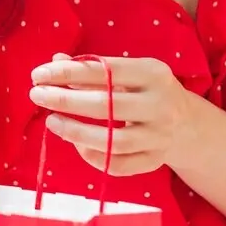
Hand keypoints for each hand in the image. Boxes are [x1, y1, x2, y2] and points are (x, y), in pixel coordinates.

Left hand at [28, 53, 198, 175]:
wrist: (187, 124)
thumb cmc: (146, 91)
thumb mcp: (127, 72)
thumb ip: (92, 67)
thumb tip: (55, 61)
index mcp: (153, 74)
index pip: (106, 71)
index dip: (68, 73)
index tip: (39, 74)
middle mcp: (161, 105)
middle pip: (108, 106)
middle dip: (66, 101)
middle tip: (37, 95)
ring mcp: (160, 136)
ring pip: (114, 141)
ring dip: (76, 132)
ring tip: (51, 122)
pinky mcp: (155, 161)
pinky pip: (119, 165)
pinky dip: (94, 157)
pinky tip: (76, 144)